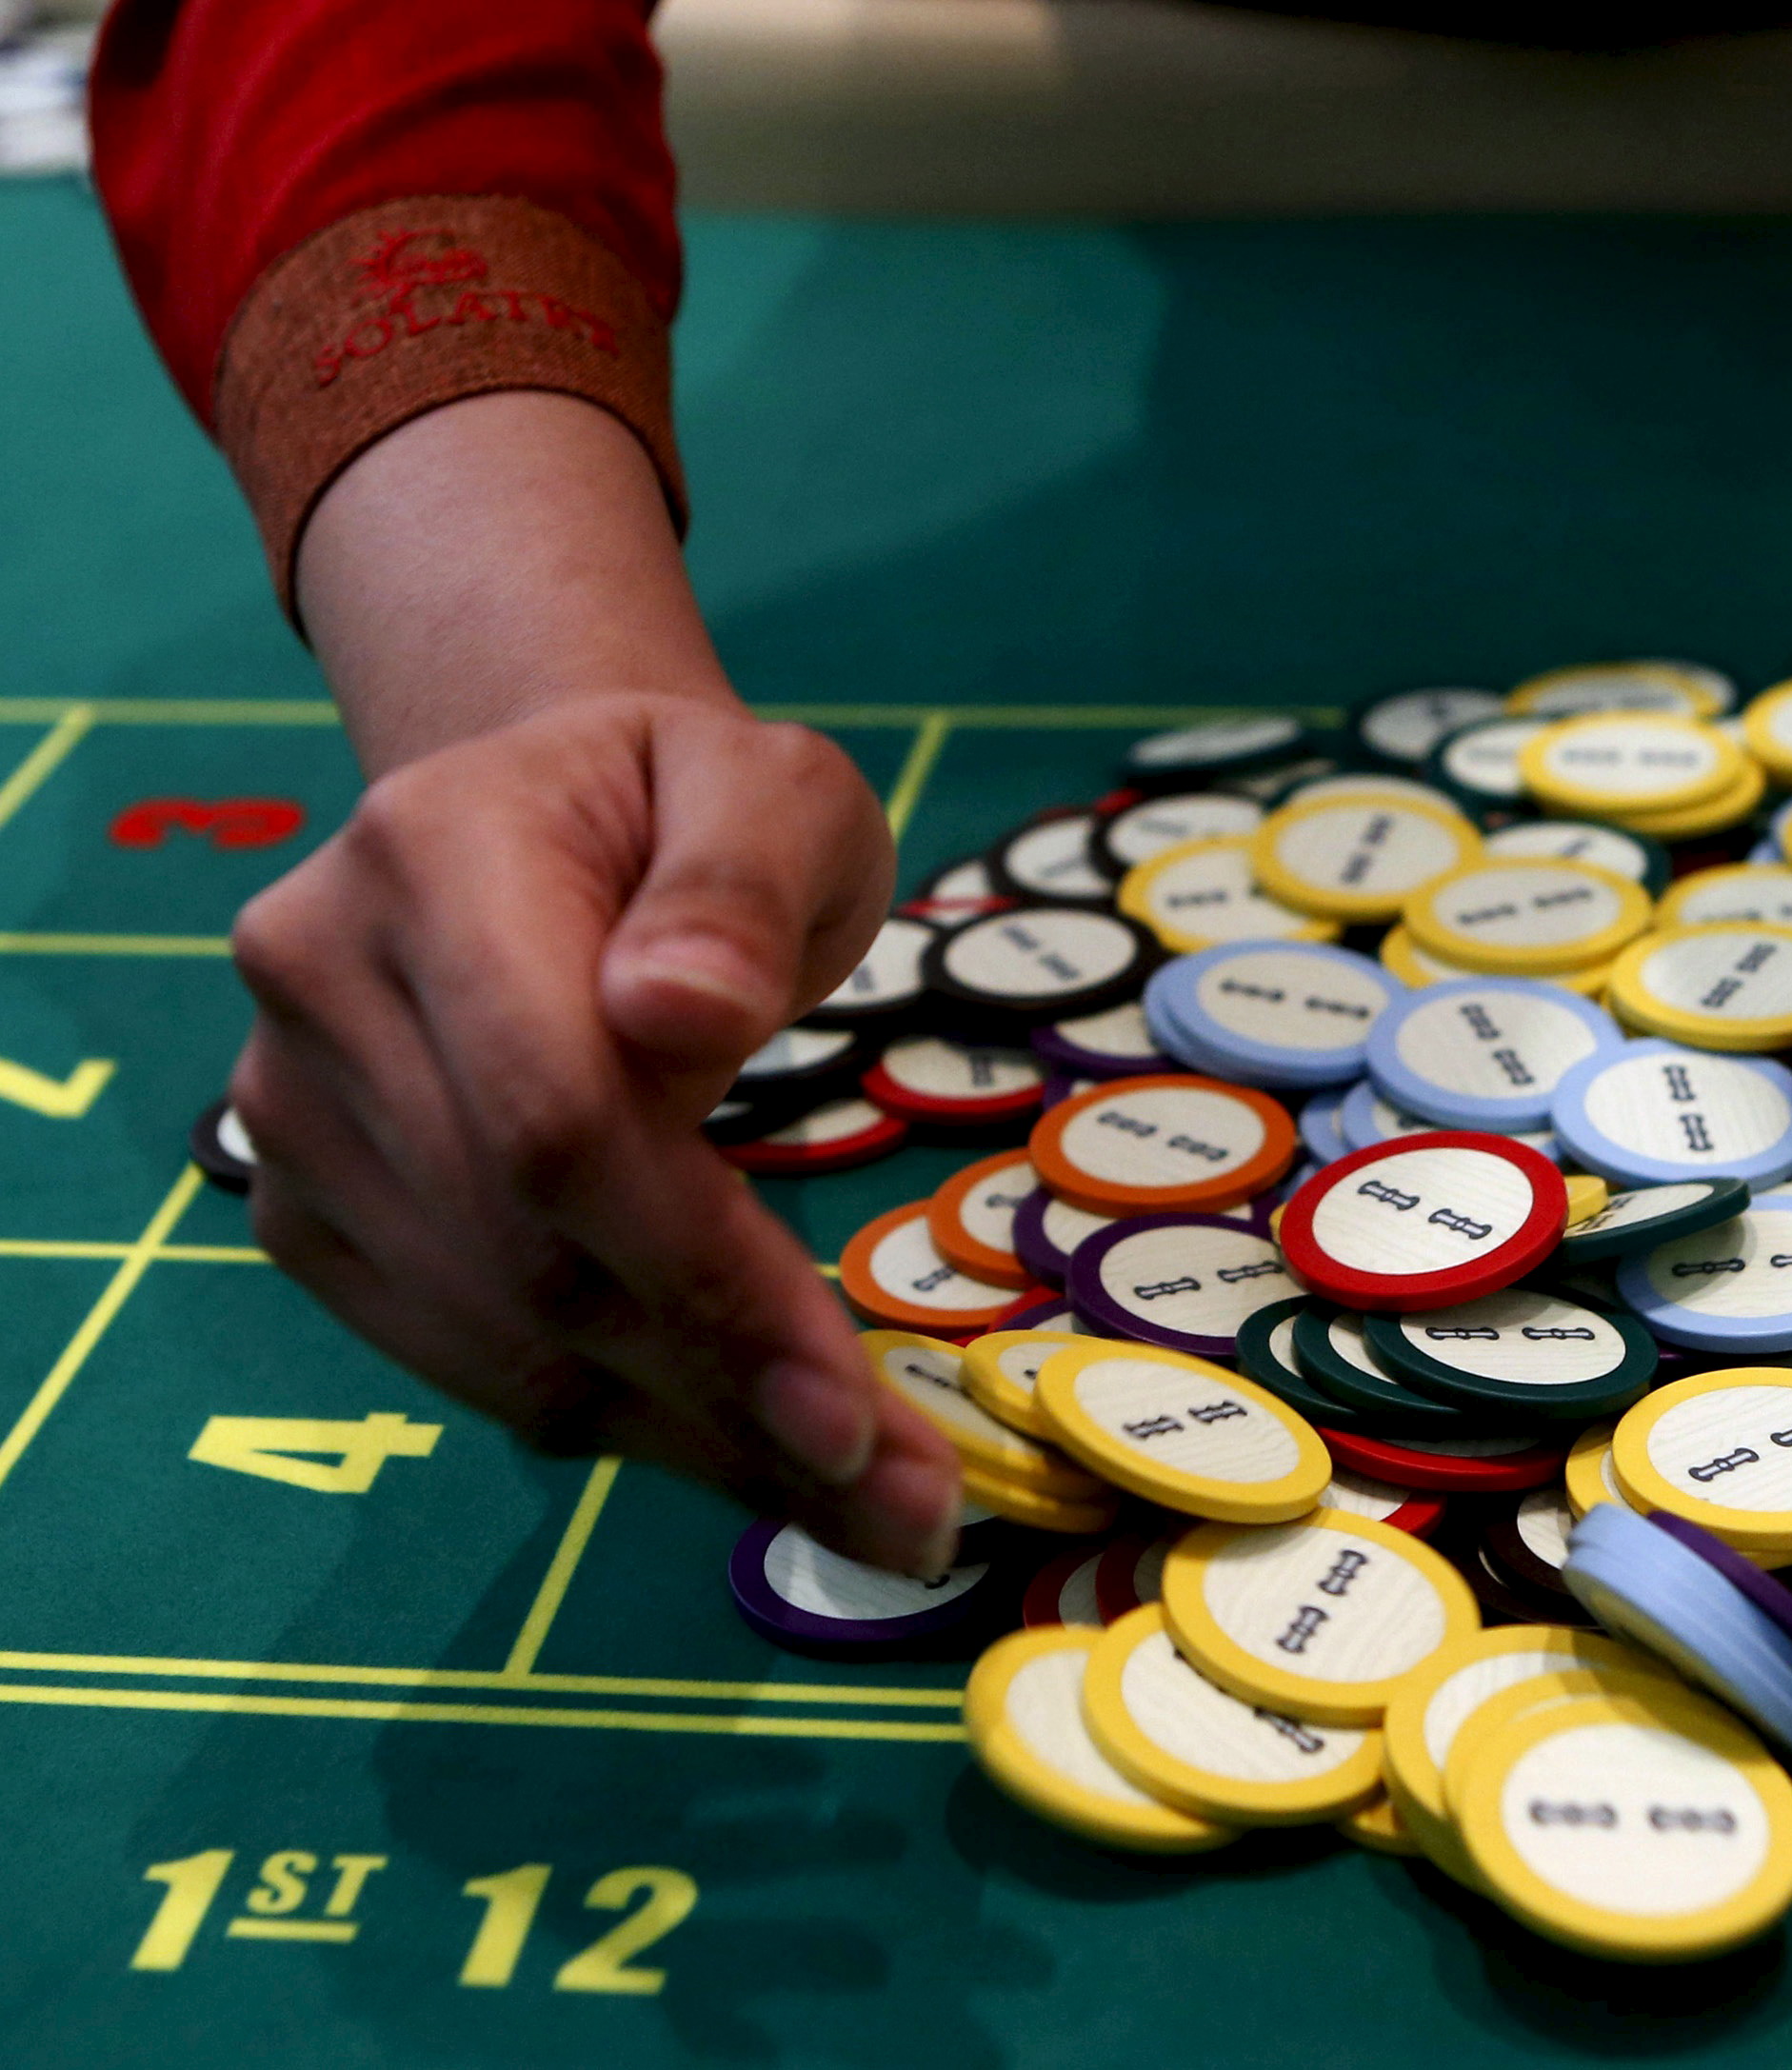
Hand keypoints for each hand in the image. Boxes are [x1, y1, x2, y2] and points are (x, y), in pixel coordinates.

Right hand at [229, 393, 959, 1573]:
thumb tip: (681, 1014)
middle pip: (528, 1255)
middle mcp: (321, 984)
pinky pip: (464, 1357)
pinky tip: (744, 1448)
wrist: (547, 803)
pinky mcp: (306, 1203)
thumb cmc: (692, 806)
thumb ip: (742, 882)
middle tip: (906, 1503)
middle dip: (731, 1397)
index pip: (557, 1121)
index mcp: (434, 858)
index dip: (700, 1275)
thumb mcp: (775, 786)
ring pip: (498, 1338)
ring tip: (864, 1499)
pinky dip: (618, 1421)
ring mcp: (292, 1107)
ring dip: (691, 1442)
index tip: (846, 1404)